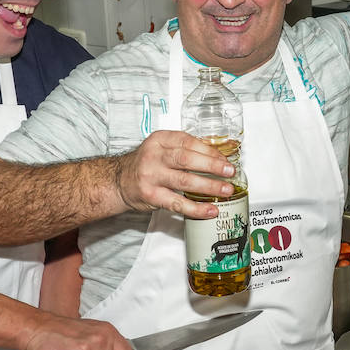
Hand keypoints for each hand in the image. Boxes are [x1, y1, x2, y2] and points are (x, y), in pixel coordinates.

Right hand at [113, 130, 233, 218]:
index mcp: (160, 140)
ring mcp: (151, 177)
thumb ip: (185, 149)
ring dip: (209, 186)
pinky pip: (177, 203)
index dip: (209, 151)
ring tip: (226, 190)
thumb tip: (218, 157)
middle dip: (212, 165)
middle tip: (230, 172)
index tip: (225, 159)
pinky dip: (196, 208)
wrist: (119, 180)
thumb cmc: (146, 163)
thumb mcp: (161, 147)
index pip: (188, 142)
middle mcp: (154, 156)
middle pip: (187, 159)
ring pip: (184, 181)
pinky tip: (210, 210)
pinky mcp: (152, 196)